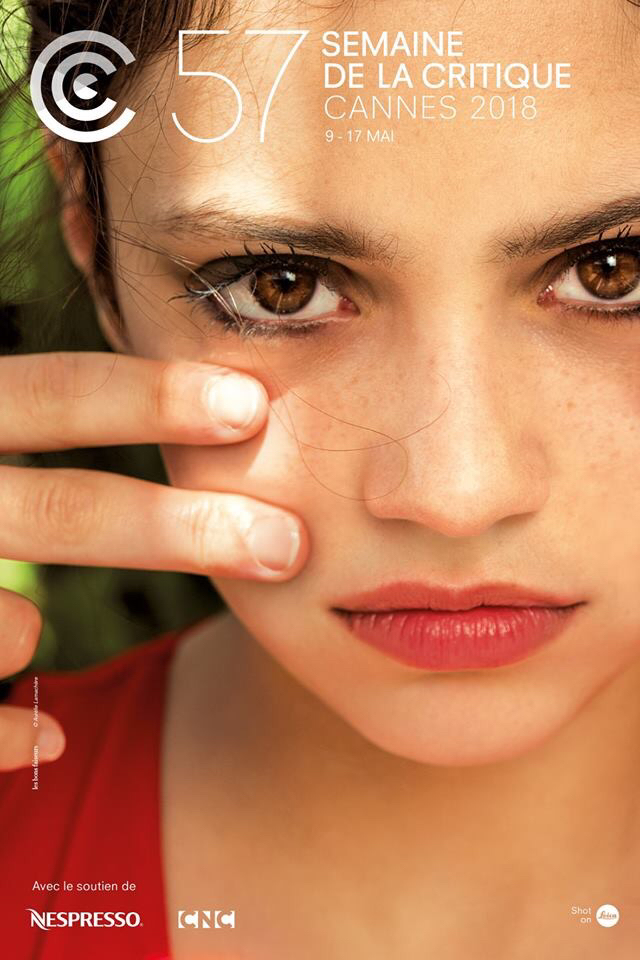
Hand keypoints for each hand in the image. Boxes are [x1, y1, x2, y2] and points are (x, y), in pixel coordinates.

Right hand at [0, 352, 307, 770]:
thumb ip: (17, 418)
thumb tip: (163, 435)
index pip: (44, 395)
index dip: (146, 398)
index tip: (253, 407)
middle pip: (49, 508)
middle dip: (173, 527)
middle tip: (284, 545)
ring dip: (16, 625)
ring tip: (30, 627)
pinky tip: (50, 734)